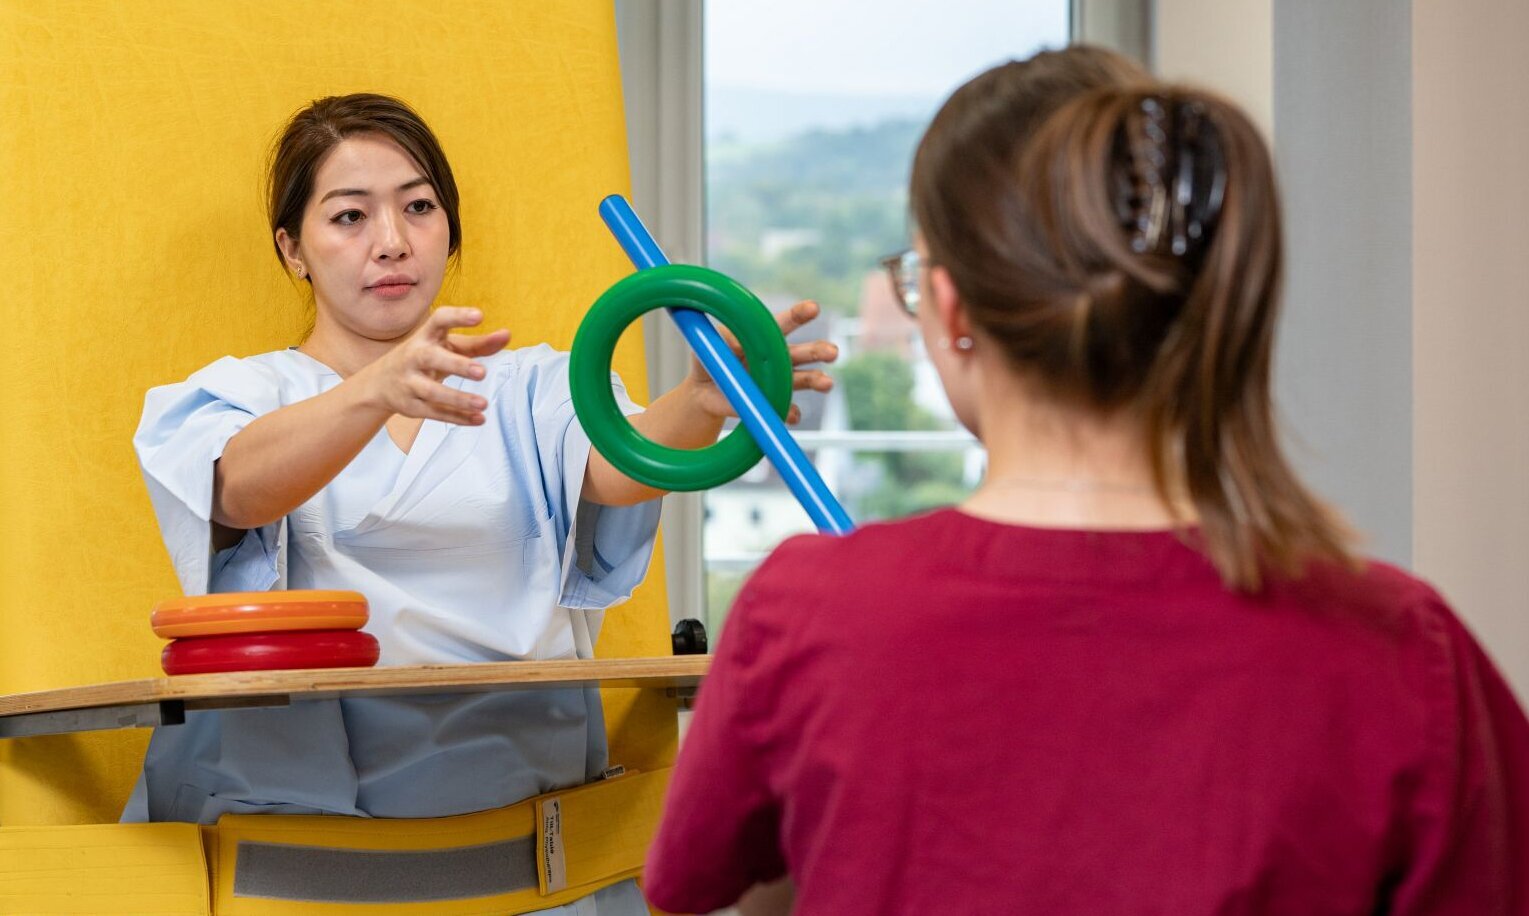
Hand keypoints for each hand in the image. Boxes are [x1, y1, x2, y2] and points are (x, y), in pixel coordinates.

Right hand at [356, 306, 509, 424]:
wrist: (380, 383)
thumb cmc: (423, 357)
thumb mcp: (447, 346)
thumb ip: (478, 343)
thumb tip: (507, 335)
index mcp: (426, 336)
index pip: (439, 320)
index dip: (458, 317)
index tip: (479, 316)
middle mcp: (414, 356)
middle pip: (432, 358)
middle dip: (456, 365)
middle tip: (482, 372)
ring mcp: (409, 382)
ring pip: (432, 392)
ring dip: (458, 399)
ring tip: (483, 403)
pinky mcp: (411, 406)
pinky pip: (435, 413)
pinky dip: (457, 418)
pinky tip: (478, 419)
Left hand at [684, 299, 836, 423]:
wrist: (703, 392)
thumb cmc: (709, 360)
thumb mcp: (707, 347)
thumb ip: (719, 342)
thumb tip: (731, 341)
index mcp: (764, 339)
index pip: (784, 323)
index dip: (799, 315)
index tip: (814, 308)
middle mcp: (778, 359)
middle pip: (803, 352)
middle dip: (819, 351)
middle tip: (833, 352)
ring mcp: (777, 382)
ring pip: (803, 379)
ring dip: (817, 380)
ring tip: (827, 383)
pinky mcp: (771, 405)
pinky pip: (786, 409)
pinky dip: (789, 412)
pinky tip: (791, 415)